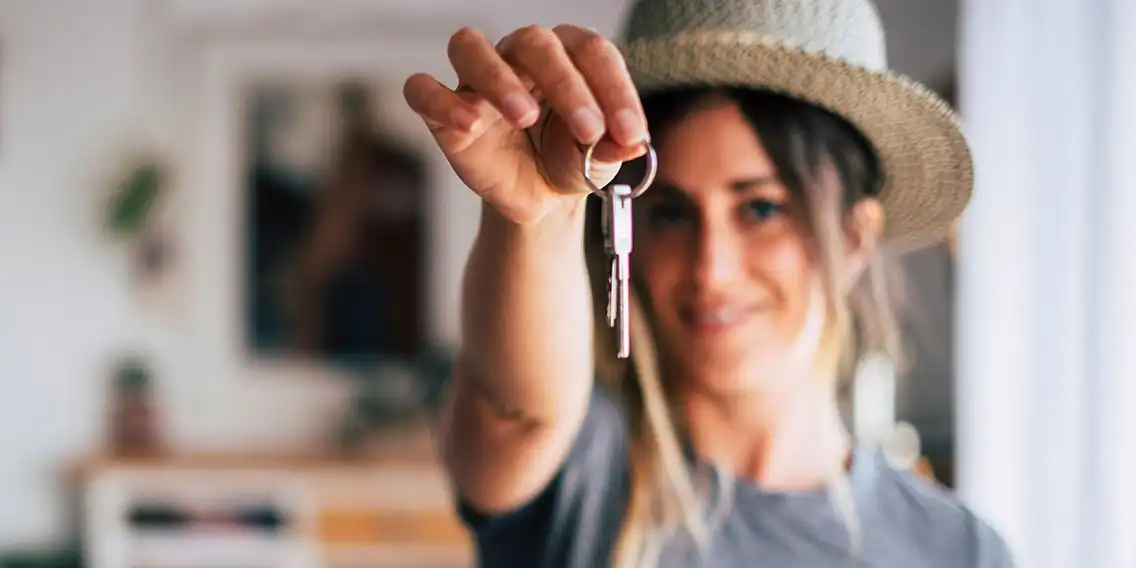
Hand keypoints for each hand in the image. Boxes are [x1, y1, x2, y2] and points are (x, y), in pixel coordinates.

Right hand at [403, 24, 649, 224]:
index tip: (629, 133)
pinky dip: (441, 102)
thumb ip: (615, 148)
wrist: (538, 196)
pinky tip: (469, 123)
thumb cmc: (568, 160)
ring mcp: (477, 80)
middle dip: (567, 86)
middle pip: (535, 43)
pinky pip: (423, 90)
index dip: (614, 89)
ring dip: (498, 77)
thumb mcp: (600, 161)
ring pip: (471, 47)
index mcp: (568, 55)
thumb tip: (631, 145)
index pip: (591, 51)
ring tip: (525, 115)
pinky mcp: (444, 111)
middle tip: (588, 130)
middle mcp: (520, 55)